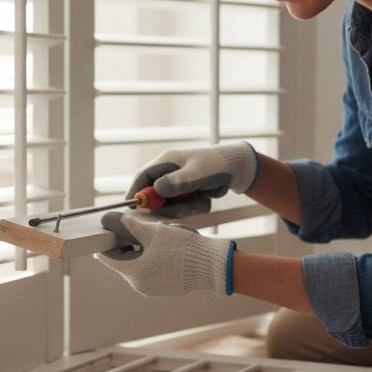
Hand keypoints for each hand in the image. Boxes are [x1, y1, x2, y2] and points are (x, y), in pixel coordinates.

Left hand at [98, 211, 235, 295]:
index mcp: (134, 273)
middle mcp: (140, 285)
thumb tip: (110, 220)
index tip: (108, 230)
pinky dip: (154, 257)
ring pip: (139, 263)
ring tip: (161, 236)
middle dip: (129, 242)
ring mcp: (153, 289)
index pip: (108, 257)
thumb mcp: (153, 232)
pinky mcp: (165, 288)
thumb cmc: (182, 248)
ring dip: (143, 249)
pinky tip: (169, 247)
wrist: (212, 266)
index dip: (106, 241)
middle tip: (139, 228)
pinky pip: (152, 270)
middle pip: (124, 260)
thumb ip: (129, 226)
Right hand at [127, 143, 257, 217]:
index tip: (133, 208)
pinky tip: (205, 199)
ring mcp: (176, 184)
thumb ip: (177, 182)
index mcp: (165, 162)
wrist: (238, 168)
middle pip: (154, 196)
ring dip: (185, 208)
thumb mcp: (198, 173)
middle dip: (168, 207)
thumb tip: (156, 190)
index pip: (141, 178)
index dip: (135, 193)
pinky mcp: (185, 194)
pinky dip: (194, 207)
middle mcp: (167, 173)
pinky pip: (183, 208)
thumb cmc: (217, 165)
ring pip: (169, 205)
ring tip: (201, 200)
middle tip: (185, 209)